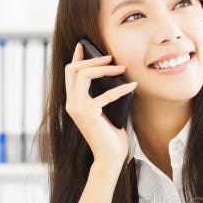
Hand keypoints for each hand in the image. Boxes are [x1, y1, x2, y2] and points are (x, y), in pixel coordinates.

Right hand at [64, 41, 136, 166]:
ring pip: (82, 75)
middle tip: (111, 57)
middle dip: (92, 60)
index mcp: (73, 101)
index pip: (69, 73)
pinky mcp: (88, 113)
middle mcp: (71, 103)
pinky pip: (105, 94)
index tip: (84, 44)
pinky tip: (133, 86)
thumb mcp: (106, 110)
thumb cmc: (111, 135)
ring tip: (121, 68)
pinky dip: (120, 89)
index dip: (76, 57)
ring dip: (103, 68)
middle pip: (73, 69)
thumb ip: (104, 95)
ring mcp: (77, 108)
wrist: (110, 157)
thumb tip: (116, 75)